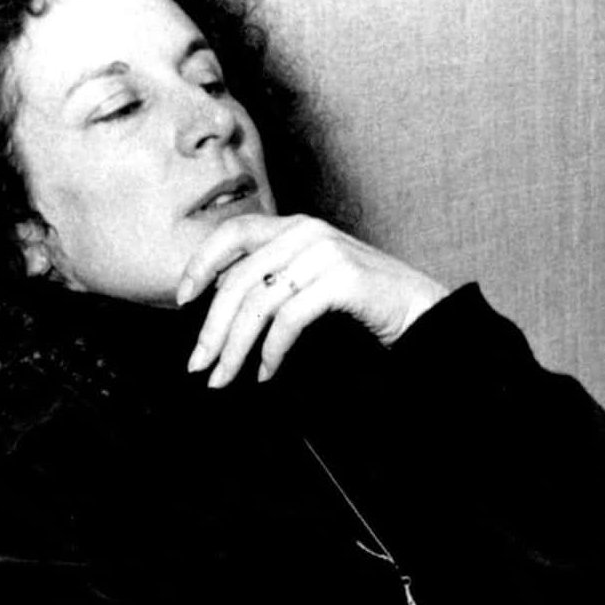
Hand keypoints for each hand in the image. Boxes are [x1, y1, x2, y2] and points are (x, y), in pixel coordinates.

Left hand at [175, 214, 449, 388]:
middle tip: (197, 364)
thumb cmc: (365, 300)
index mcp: (297, 226)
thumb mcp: (312, 278)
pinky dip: (271, 351)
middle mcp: (308, 233)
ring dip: (234, 348)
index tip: (182, 301)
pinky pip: (288, 319)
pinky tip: (267, 372)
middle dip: (211, 328)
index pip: (233, 233)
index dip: (200, 264)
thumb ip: (274, 276)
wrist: (422, 309)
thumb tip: (219, 299)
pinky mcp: (343, 279)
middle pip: (238, 279)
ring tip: (224, 378)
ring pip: (257, 302)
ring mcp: (326, 253)